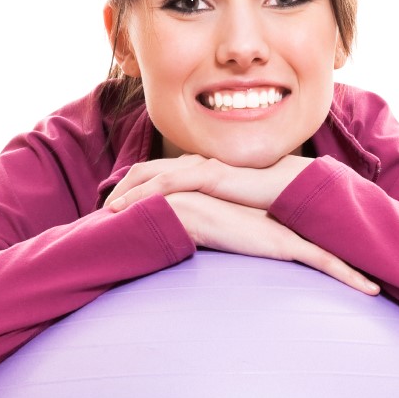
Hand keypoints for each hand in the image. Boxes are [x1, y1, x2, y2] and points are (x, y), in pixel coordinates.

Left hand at [105, 153, 311, 213]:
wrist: (295, 192)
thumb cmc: (269, 204)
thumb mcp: (234, 211)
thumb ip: (216, 215)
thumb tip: (202, 235)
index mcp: (202, 169)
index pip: (159, 174)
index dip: (135, 189)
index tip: (118, 209)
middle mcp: (198, 162)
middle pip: (146, 169)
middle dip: (122, 188)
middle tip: (103, 210)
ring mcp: (203, 166)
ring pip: (151, 173)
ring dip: (126, 191)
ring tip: (107, 210)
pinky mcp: (210, 173)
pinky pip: (168, 181)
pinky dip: (144, 193)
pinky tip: (128, 207)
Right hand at [164, 191, 378, 295]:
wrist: (192, 211)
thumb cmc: (202, 220)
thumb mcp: (227, 230)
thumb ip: (239, 234)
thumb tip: (235, 242)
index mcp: (280, 221)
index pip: (316, 233)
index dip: (339, 244)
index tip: (359, 257)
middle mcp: (291, 224)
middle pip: (331, 241)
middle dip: (358, 254)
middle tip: (385, 269)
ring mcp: (292, 233)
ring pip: (336, 254)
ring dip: (360, 271)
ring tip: (382, 288)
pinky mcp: (288, 244)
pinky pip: (327, 262)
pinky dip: (351, 277)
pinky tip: (371, 290)